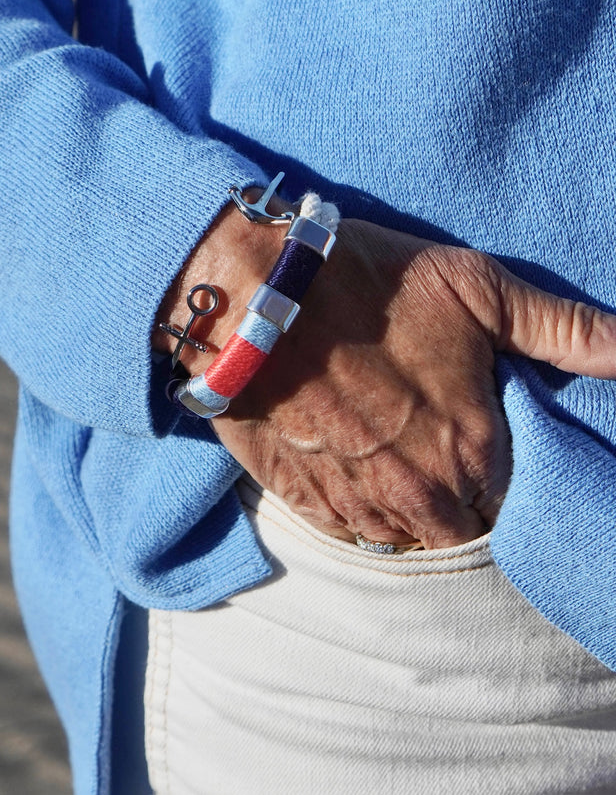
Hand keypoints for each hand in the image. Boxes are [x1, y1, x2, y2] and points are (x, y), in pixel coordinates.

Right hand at [155, 205, 615, 547]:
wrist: (251, 295)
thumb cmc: (368, 283)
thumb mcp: (479, 289)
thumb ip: (567, 331)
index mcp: (473, 445)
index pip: (513, 497)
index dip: (498, 467)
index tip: (476, 436)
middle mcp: (421, 490)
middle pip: (461, 527)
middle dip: (458, 498)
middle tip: (434, 449)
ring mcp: (358, 500)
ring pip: (404, 535)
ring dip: (407, 508)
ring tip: (393, 458)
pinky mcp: (305, 499)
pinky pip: (350, 532)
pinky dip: (359, 510)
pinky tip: (353, 468)